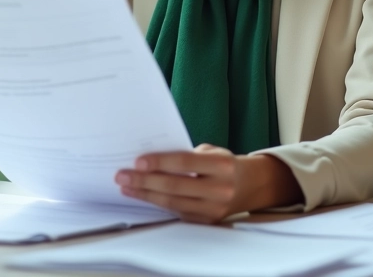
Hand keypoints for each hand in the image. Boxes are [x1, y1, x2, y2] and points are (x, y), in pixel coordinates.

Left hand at [115, 144, 300, 222]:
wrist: (249, 186)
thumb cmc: (224, 164)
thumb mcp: (212, 152)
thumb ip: (187, 156)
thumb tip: (152, 159)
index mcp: (222, 165)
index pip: (185, 163)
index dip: (160, 162)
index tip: (138, 161)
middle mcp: (220, 188)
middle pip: (175, 185)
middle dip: (145, 180)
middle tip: (123, 175)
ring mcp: (213, 208)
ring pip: (173, 202)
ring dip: (146, 194)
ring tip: (127, 186)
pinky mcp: (206, 221)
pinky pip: (177, 212)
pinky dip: (157, 203)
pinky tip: (143, 195)